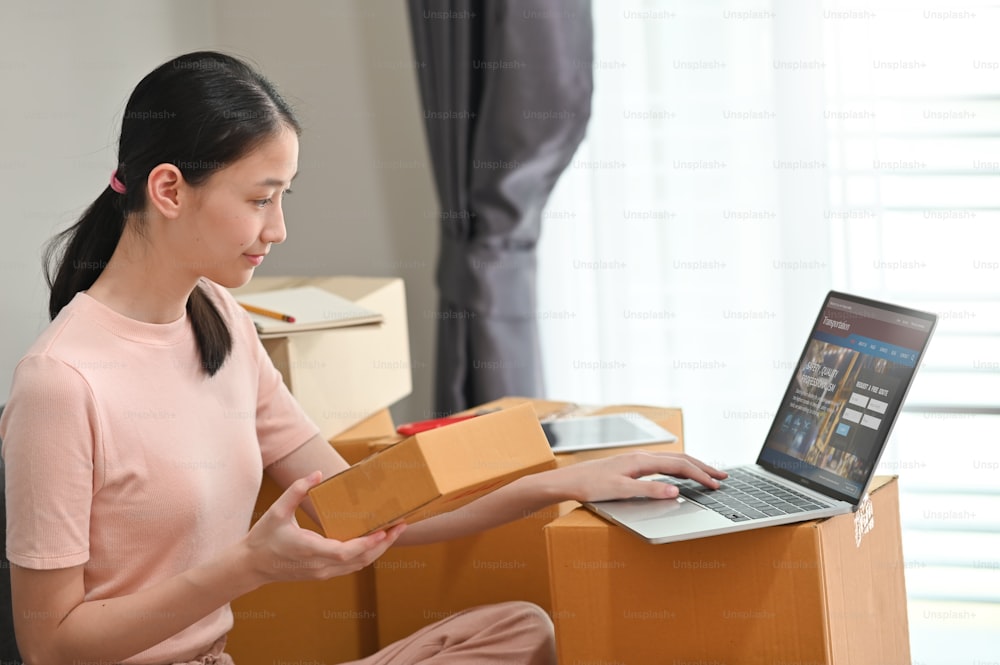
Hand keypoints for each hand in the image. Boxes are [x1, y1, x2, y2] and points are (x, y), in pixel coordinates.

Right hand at [241, 471, 404, 585]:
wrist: (251, 567)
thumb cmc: (263, 537)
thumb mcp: (276, 511)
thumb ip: (296, 490)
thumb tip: (317, 473)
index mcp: (310, 550)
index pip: (345, 552)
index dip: (367, 543)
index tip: (383, 531)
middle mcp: (320, 566)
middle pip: (360, 560)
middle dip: (383, 544)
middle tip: (401, 526)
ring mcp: (322, 573)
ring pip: (358, 565)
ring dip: (378, 550)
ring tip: (393, 532)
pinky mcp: (323, 574)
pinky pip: (351, 567)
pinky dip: (366, 555)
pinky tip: (375, 541)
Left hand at [547, 451, 727, 502]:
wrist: (567, 482)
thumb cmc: (589, 485)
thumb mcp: (620, 491)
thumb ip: (649, 491)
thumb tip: (675, 492)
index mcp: (641, 461)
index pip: (679, 466)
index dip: (700, 475)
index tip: (716, 485)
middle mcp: (640, 457)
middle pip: (679, 458)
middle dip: (702, 467)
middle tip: (722, 476)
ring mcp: (635, 461)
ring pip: (671, 460)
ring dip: (691, 466)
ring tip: (707, 474)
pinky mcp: (630, 467)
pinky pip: (662, 465)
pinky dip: (678, 468)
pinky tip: (678, 475)